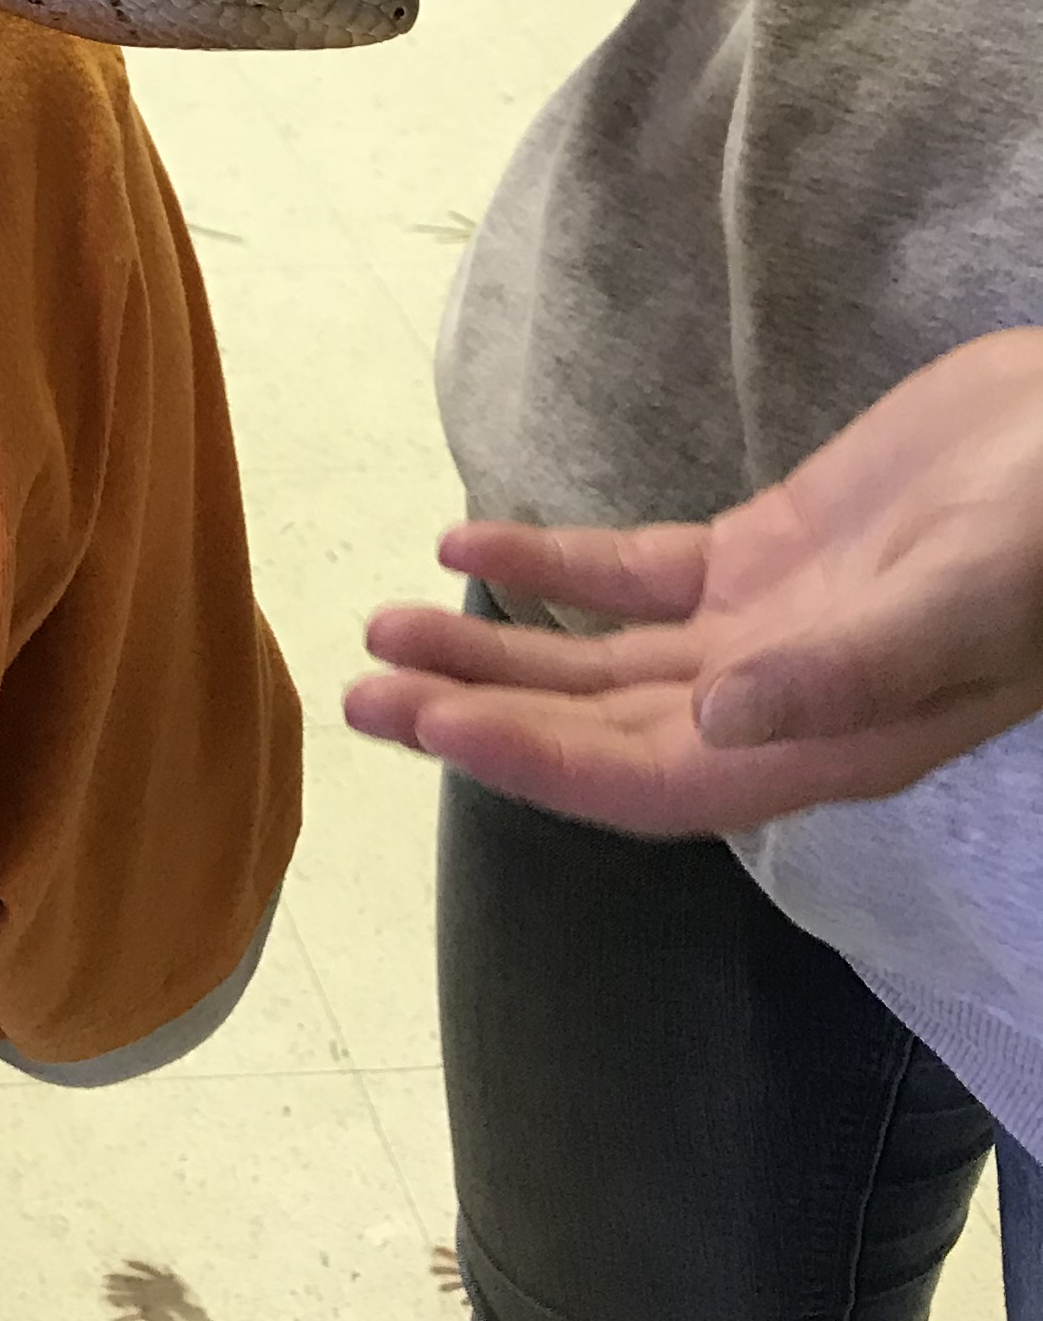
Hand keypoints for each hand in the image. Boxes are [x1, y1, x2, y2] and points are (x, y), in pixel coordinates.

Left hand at [345, 332, 1042, 833]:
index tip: (427, 724)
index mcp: (825, 739)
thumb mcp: (964, 596)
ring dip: (493, 649)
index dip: (532, 758)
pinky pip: (635, 574)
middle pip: (599, 728)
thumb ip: (850, 667)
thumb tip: (719, 722)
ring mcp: (771, 626)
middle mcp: (780, 700)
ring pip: (603, 659)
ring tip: (382, 631)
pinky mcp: (770, 550)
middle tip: (356, 689)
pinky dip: (550, 564)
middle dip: (477, 714)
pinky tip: (468, 544)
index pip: (645, 776)